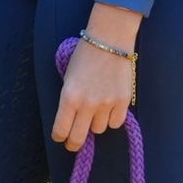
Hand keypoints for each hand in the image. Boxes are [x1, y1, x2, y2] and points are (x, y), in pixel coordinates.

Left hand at [51, 4, 142, 151]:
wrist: (109, 39)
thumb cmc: (84, 55)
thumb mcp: (68, 78)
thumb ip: (69, 100)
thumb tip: (71, 121)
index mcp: (69, 97)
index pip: (60, 131)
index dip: (59, 137)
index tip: (61, 136)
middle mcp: (87, 104)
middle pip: (78, 138)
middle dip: (74, 143)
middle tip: (74, 142)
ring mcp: (107, 104)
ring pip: (99, 129)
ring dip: (96, 123)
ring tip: (96, 109)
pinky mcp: (123, 101)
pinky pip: (116, 123)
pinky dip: (112, 118)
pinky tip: (109, 107)